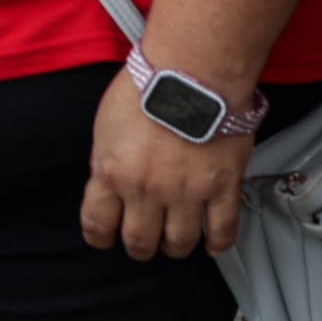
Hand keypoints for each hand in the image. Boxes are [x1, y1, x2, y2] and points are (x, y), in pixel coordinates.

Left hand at [83, 70, 256, 260]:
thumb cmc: (146, 88)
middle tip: (143, 243)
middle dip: (139, 247)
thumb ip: (108, 163)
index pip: (97, 224)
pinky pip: (223, 231)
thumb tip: (110, 185)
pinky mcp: (224, 188)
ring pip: (180, 243)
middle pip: (139, 240)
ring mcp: (188, 193)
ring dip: (175, 247)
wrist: (192, 73)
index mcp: (113, 173)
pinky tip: (212, 244)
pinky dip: (218, 243)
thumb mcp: (106, 127)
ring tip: (174, 243)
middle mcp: (148, 190)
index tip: (103, 238)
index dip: (99, 237)